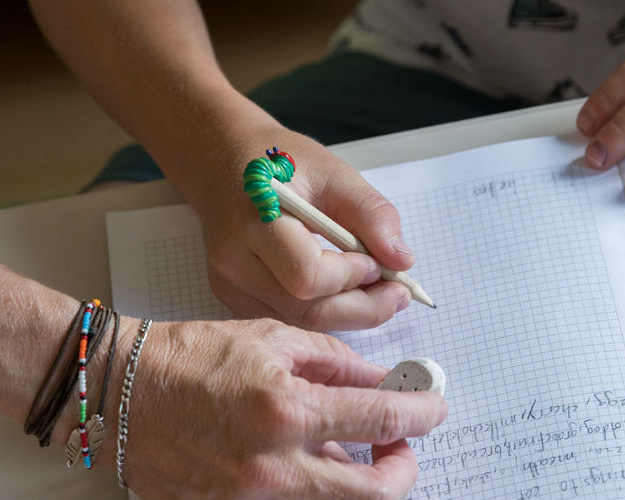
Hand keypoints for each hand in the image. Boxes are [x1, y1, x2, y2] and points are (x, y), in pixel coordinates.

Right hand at [124, 318, 447, 498]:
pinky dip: (311, 484)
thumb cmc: (186, 357)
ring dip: (357, 478)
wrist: (119, 391)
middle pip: (375, 492)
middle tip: (401, 444)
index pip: (383, 420)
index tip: (433, 407)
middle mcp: (273, 464)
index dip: (422, 414)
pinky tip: (302, 457)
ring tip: (348, 445)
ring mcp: (250, 496)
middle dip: (404, 467)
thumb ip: (333, 361)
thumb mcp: (270, 338)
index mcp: (286, 408)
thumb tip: (379, 379)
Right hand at [186, 125, 415, 330]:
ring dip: (347, 314)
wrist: (223, 161)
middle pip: (307, 311)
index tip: (377, 263)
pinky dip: (322, 313)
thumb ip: (371, 214)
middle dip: (362, 309)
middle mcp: (235, 259)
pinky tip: (340, 292)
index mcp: (257, 218)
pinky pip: (287, 319)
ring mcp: (230, 283)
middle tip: (397, 293)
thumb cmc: (277, 162)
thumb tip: (401, 261)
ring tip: (376, 292)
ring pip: (300, 323)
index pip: (308, 275)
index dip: (351, 277)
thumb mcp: (333, 172)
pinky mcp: (232, 296)